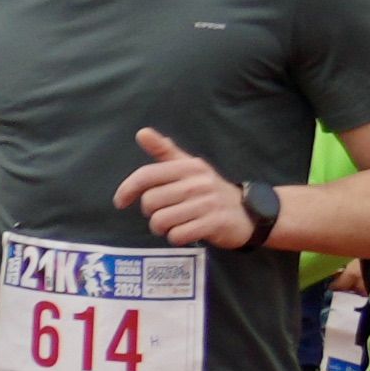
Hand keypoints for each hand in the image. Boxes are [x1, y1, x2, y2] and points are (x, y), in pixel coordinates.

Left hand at [121, 128, 256, 247]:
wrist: (249, 213)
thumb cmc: (210, 191)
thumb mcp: (190, 167)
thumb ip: (165, 152)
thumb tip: (141, 132)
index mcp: (188, 166)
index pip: (147, 175)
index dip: (127, 189)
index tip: (120, 202)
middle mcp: (198, 182)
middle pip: (150, 202)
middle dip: (151, 214)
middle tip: (163, 214)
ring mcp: (207, 203)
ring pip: (161, 221)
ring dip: (162, 228)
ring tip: (174, 225)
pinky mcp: (214, 223)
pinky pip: (178, 235)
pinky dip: (177, 238)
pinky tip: (186, 233)